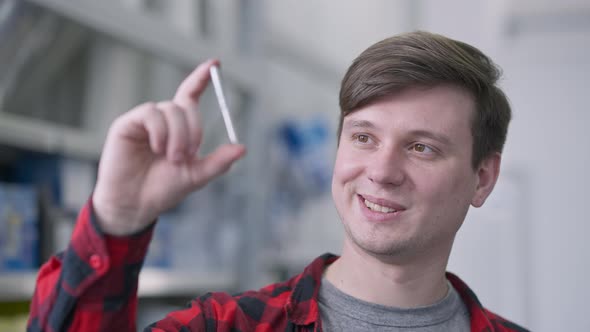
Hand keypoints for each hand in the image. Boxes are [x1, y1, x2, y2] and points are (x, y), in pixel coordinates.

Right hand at [92, 59, 245, 234]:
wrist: (136, 205)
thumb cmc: (163, 190)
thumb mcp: (197, 176)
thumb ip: (219, 162)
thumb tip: (242, 148)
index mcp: (179, 128)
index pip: (190, 94)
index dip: (201, 78)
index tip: (215, 63)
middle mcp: (162, 120)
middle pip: (185, 105)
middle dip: (193, 130)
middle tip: (186, 156)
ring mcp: (144, 121)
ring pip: (170, 110)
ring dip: (177, 135)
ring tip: (172, 158)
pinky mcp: (127, 125)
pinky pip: (150, 113)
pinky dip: (160, 131)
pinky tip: (157, 148)